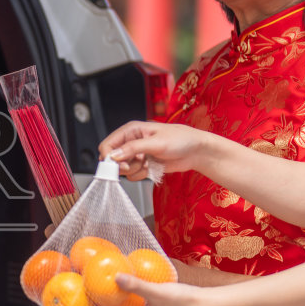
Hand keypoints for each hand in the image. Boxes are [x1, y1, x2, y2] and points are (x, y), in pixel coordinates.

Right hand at [98, 121, 218, 181]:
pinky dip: (141, 175)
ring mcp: (137, 155)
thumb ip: (133, 148)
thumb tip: (113, 155)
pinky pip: (133, 175)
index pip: (107, 144)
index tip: (119, 165)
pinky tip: (152, 168)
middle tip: (138, 164)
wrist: (196, 152)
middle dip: (123, 165)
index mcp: (131, 130)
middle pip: (112, 159)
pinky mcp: (144, 165)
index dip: (109, 157)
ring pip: (123, 169)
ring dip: (134, 170)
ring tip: (148, 163)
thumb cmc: (180, 140)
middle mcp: (131, 142)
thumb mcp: (156, 143)